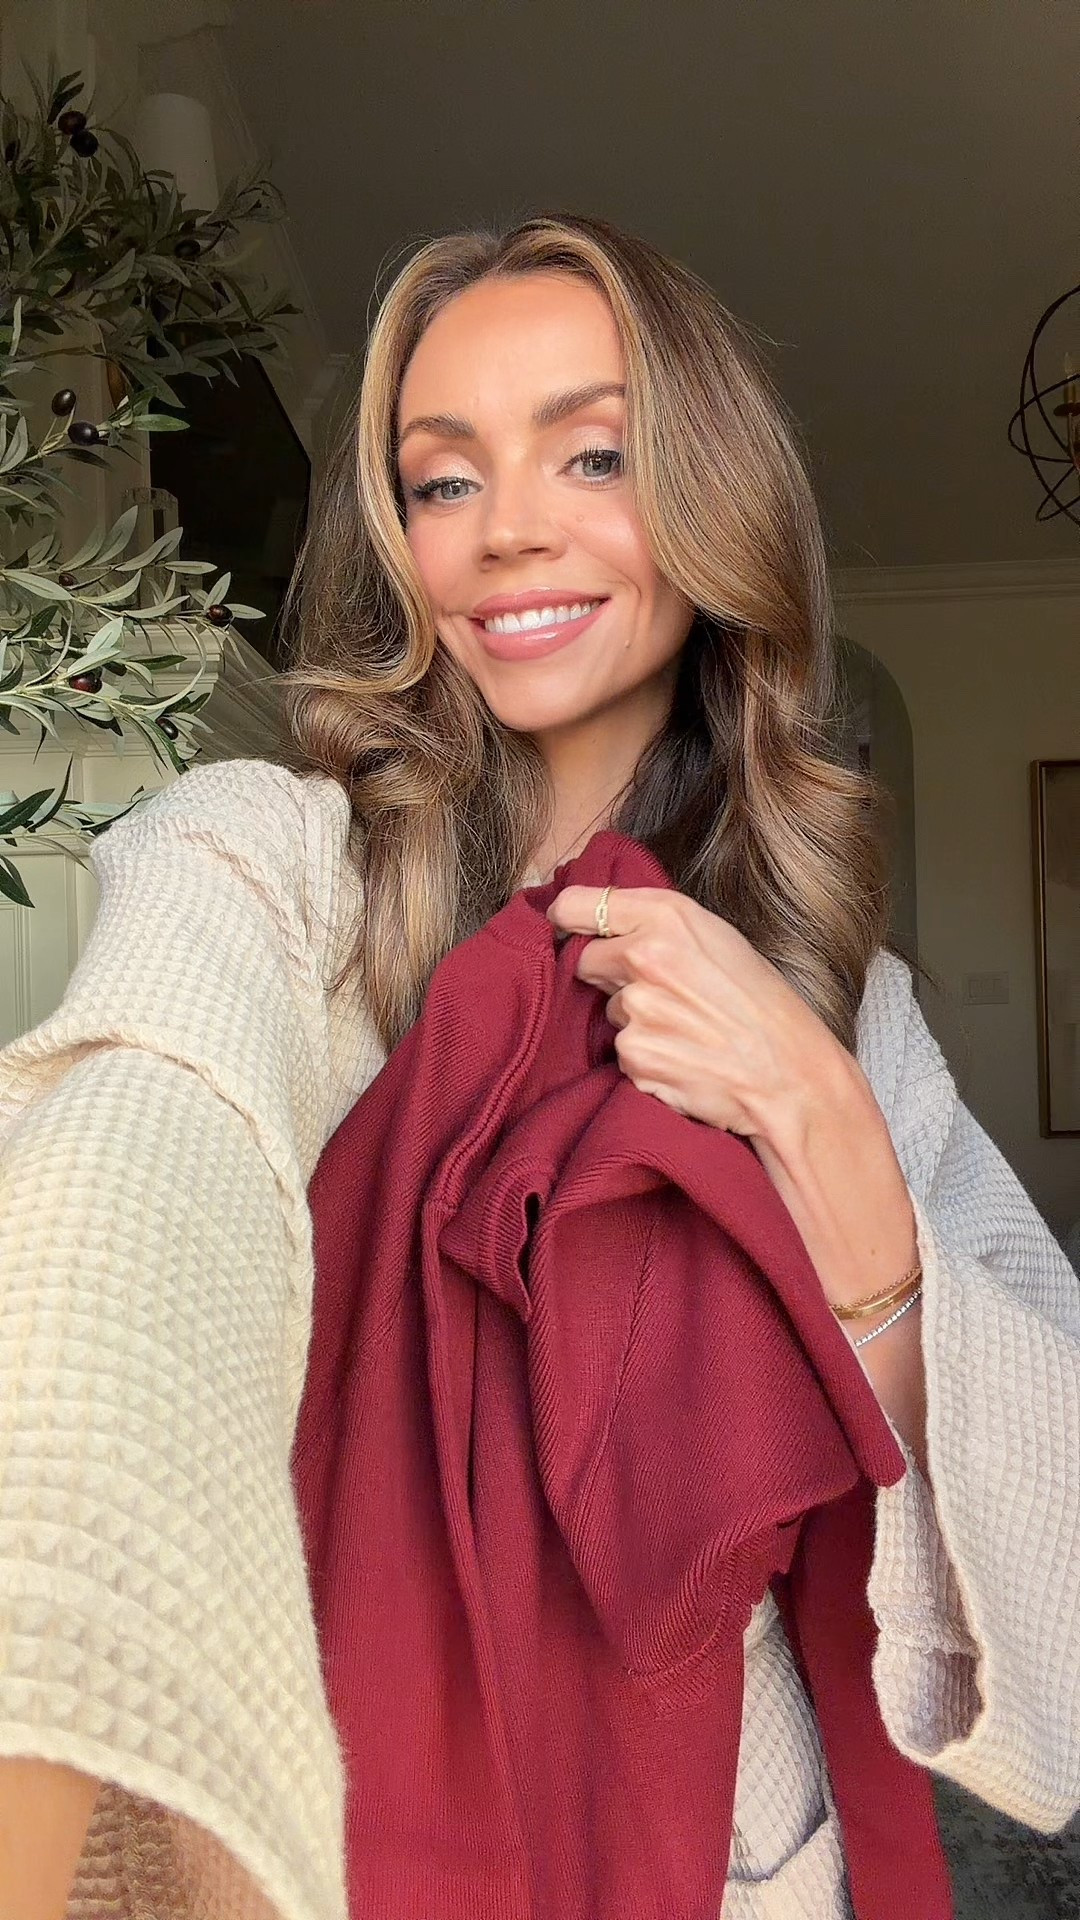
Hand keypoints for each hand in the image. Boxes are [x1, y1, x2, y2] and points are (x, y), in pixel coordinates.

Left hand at [545, 883, 848, 1142]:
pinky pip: (622, 1052)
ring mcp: (636, 1009)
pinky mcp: (634, 1056)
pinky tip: (683, 1058)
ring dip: (635, 1021)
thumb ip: (659, 925)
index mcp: (668, 916)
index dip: (568, 919)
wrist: (791, 1074)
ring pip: (609, 1010)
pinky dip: (645, 1058)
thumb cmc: (762, 1005)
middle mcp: (645, 956)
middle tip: (662, 993)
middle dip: (611, 975)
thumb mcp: (718, 939)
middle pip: (586, 960)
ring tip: (686, 1030)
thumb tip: (603, 926)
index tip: (570, 929)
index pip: (576, 905)